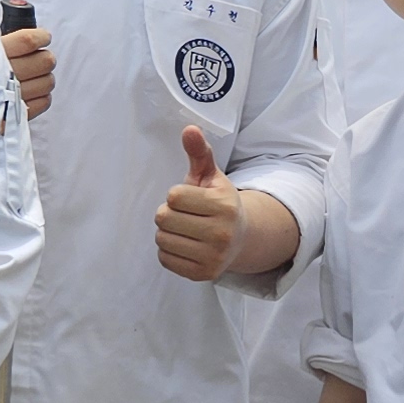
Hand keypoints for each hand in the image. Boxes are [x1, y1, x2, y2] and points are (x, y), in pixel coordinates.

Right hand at [0, 12, 53, 118]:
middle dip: (43, 56)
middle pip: (45, 61)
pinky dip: (42, 95)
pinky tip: (32, 90)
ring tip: (33, 75)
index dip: (41, 36)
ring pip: (48, 82)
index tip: (43, 36)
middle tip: (36, 56)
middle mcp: (4, 76)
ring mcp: (13, 97)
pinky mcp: (16, 114)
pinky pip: (44, 102)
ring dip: (44, 76)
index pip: (30, 40)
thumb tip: (16, 9)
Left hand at [155, 128, 247, 280]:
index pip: (173, 196)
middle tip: (188, 216)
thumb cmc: (219, 203)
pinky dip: (169, 251)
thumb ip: (199, 152)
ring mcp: (214, 257)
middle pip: (163, 218)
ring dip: (167, 233)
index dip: (177, 195)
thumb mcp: (211, 176)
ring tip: (187, 230)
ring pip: (161, 239)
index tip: (192, 200)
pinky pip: (165, 259)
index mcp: (224, 206)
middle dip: (170, 214)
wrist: (242, 239)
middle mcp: (222, 234)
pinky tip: (186, 245)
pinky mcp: (203, 274)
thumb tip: (189, 128)